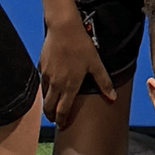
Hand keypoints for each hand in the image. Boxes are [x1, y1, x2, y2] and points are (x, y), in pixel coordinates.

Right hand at [38, 8, 112, 130]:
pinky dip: (45, 88)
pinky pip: (42, 82)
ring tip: (52, 105)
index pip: (62, 110)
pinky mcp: (41, 66)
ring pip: (44, 96)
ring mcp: (46, 75)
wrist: (63, 28)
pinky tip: (49, 86)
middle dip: (51, 116)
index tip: (62, 126)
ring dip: (47, 103)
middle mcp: (55, 84)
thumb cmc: (81, 45)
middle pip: (49, 107)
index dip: (61, 120)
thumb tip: (113, 97)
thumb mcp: (96, 64)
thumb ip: (104, 82)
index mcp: (69, 86)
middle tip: (55, 119)